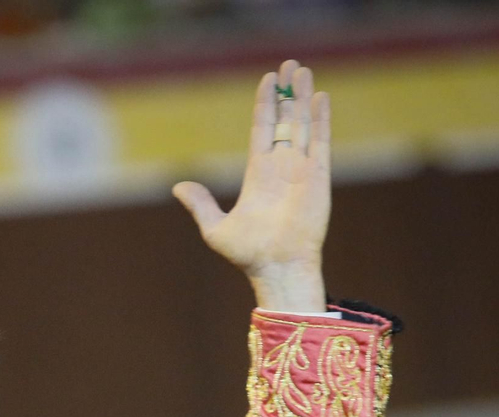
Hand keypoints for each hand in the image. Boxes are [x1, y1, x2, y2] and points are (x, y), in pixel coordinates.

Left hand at [172, 60, 330, 312]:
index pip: (262, 129)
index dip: (265, 104)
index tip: (267, 80)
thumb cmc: (248, 254)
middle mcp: (281, 168)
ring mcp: (301, 171)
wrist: (276, 269)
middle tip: (289, 64)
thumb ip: (200, 204)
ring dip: (303, 98)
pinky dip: (320, 120)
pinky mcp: (318, 178)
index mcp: (259, 174)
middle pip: (285, 120)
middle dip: (287, 93)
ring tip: (303, 70)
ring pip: (302, 125)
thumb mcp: (215, 228)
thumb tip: (178, 186)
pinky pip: (319, 142)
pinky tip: (319, 97)